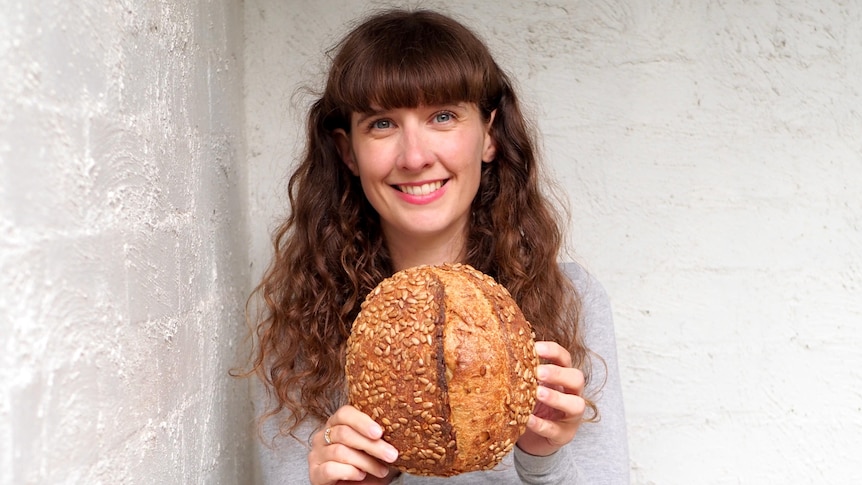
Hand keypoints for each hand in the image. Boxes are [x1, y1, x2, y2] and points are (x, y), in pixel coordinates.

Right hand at [307, 405, 399, 483]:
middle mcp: (323, 436)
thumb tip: (399, 427)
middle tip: (391, 455)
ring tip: (382, 470)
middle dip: (371, 445)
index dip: (362, 422)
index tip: (380, 432)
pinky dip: (350, 471)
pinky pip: (331, 469)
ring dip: (366, 462)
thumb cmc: (367, 466)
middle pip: (344, 433)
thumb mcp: (374, 449)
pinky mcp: (315, 473)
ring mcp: (317, 454)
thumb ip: (378, 437)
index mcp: (337, 423)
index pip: (344, 413)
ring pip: (340, 452)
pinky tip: (361, 475)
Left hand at [516, 341, 586, 456]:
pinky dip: (541, 424)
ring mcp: (571, 416)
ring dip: (557, 398)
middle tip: (538, 372)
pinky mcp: (564, 435)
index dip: (553, 351)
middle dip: (558, 374)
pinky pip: (556, 430)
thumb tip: (499, 353)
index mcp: (563, 377)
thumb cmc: (533, 405)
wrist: (535, 438)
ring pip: (576, 405)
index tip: (536, 348)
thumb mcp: (530, 386)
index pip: (565, 359)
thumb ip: (523, 373)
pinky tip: (527, 419)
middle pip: (576, 378)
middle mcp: (572, 394)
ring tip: (539, 393)